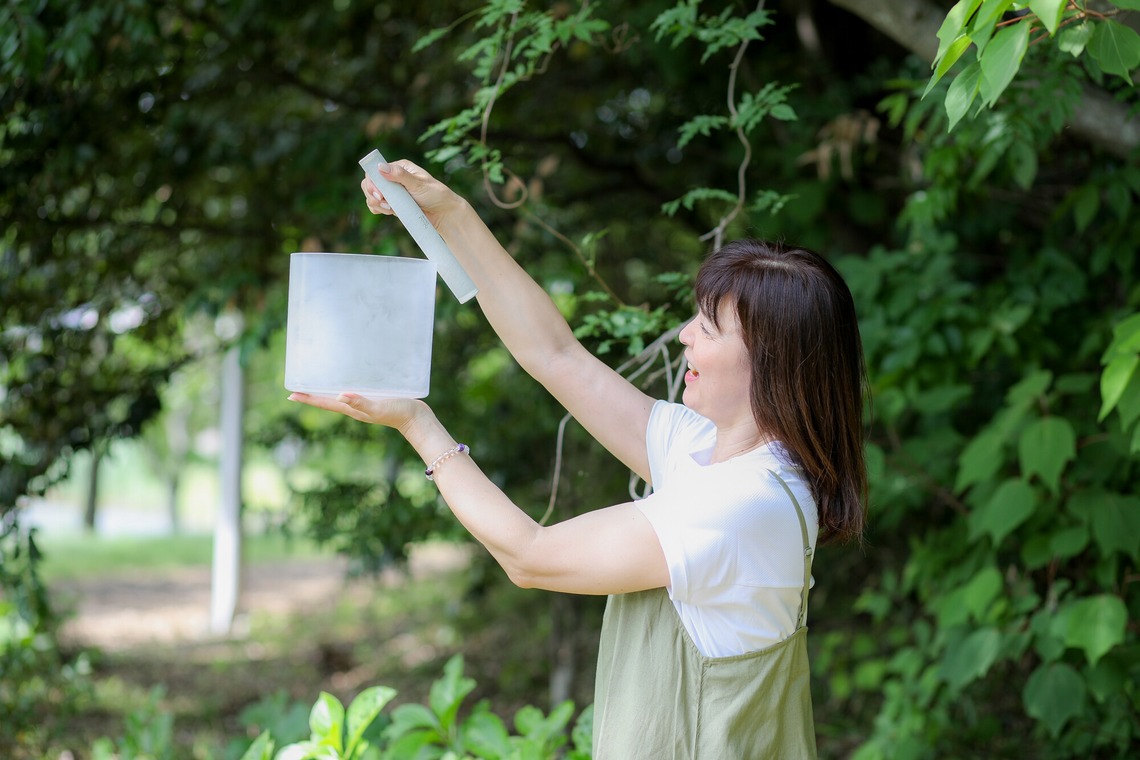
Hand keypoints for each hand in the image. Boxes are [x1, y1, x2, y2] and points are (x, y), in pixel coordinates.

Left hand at [287, 392, 429, 434]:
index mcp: (352, 409)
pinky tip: (348, 379)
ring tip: (317, 381)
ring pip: (339, 395)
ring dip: (327, 390)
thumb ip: (361, 403)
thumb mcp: (379, 407)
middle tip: (298, 386)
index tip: (291, 394)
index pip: (325, 403)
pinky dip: (345, 385)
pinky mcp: (374, 398)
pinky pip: (354, 391)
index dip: (308, 399)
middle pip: (328, 399)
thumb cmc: (399, 413)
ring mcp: (364, 404)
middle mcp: (355, 407)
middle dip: (313, 394)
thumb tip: (339, 396)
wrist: (417, 419)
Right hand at [359, 159, 462, 227]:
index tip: (379, 194)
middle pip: (369, 184)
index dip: (372, 182)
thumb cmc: (435, 195)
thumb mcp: (418, 184)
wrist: (444, 214)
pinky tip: (389, 211)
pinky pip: (376, 206)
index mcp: (399, 168)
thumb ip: (400, 175)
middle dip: (373, 195)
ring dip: (376, 204)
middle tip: (386, 205)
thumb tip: (380, 167)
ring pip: (372, 196)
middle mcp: (393, 178)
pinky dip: (378, 209)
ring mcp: (392, 192)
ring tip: (391, 209)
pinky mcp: (393, 204)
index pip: (375, 170)